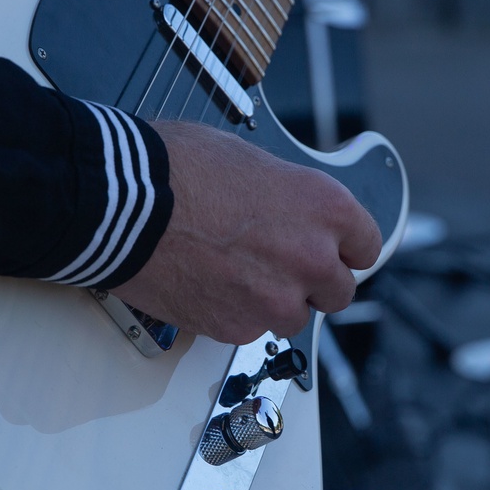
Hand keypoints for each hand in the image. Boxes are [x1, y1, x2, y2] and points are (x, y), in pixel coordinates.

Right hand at [113, 120, 381, 344]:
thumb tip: (284, 210)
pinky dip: (231, 314)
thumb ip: (285, 196)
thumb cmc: (176, 168)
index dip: (343, 248)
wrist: (123, 204)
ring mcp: (276, 299)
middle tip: (276, 266)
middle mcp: (312, 257)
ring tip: (232, 274)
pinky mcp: (238, 328)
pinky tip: (205, 285)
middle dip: (311, 282)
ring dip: (272, 302)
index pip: (366, 247)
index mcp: (325, 206)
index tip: (329, 251)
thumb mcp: (250, 159)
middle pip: (339, 292)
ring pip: (293, 317)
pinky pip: (248, 330)